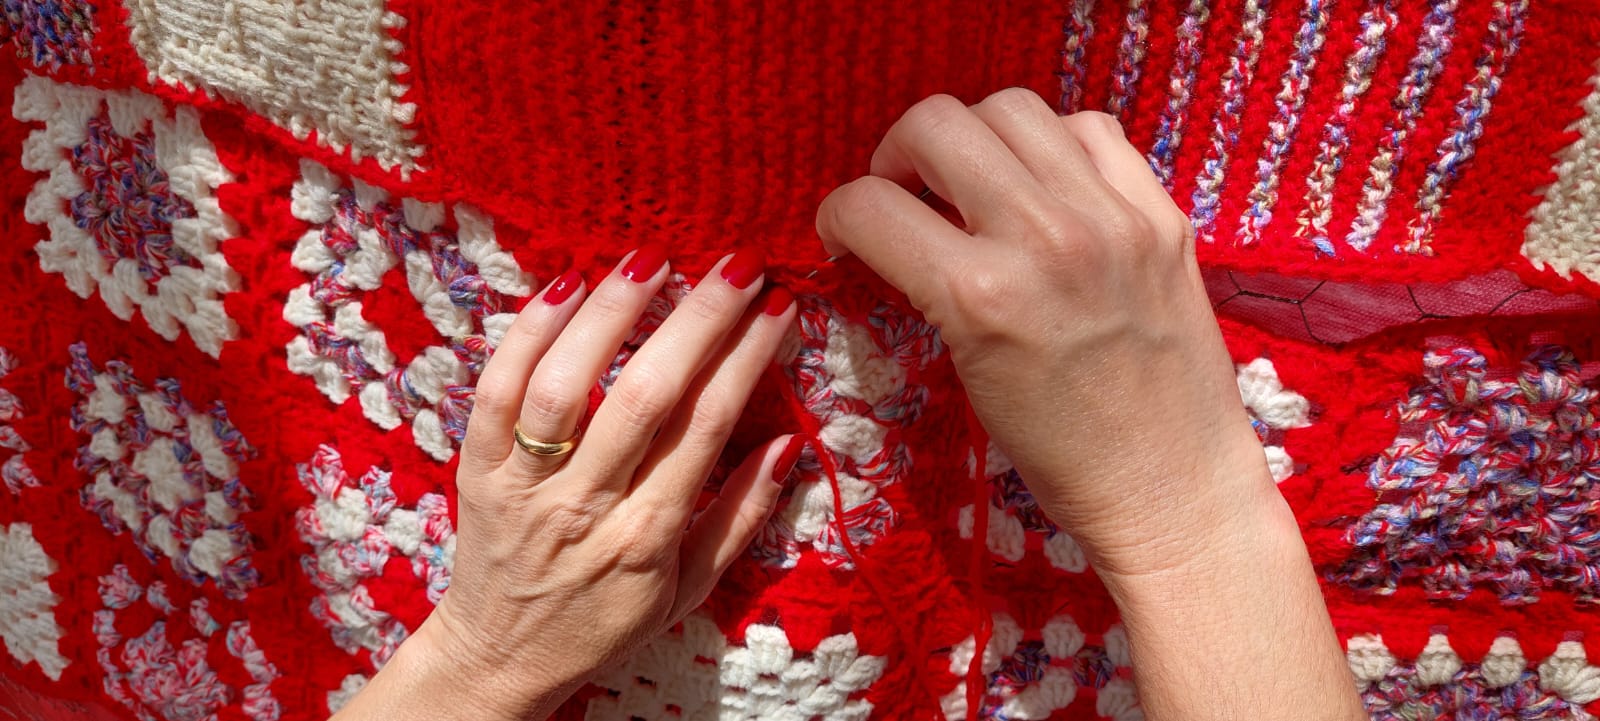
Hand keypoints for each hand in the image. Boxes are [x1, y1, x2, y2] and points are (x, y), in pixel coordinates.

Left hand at [332, 248, 800, 720]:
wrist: (501, 658)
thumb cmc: (604, 621)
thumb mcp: (689, 592)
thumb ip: (740, 518)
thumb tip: (787, 445)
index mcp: (646, 538)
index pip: (705, 430)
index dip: (746, 361)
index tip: (777, 306)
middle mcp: (585, 506)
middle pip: (646, 398)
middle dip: (697, 322)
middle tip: (736, 265)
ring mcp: (524, 484)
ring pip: (564, 386)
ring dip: (610, 314)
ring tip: (652, 258)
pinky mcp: (477, 467)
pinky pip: (494, 393)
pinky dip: (527, 333)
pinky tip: (565, 283)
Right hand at [816, 90, 1365, 720]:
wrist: (1171, 488)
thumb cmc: (1058, 455)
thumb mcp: (968, 370)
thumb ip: (933, 286)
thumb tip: (901, 224)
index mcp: (979, 295)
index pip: (870, 206)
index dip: (837, 217)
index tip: (846, 237)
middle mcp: (1043, 238)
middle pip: (934, 124)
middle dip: (897, 157)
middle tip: (906, 197)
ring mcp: (1110, 218)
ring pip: (1011, 107)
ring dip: (973, 138)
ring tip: (976, 183)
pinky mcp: (1160, 214)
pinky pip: (1089, 129)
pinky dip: (1053, 145)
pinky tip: (1046, 187)